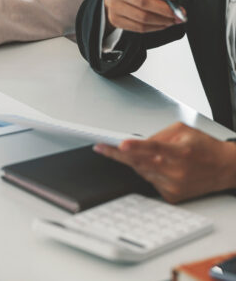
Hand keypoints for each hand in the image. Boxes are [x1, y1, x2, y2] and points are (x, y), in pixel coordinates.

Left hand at [94, 122, 235, 202]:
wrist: (225, 168)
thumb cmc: (205, 148)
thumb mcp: (184, 131)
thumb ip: (159, 135)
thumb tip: (137, 142)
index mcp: (181, 152)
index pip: (153, 148)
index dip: (136, 147)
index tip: (120, 144)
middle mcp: (177, 171)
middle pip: (140, 163)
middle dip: (119, 154)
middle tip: (103, 147)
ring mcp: (174, 186)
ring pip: (141, 172)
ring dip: (136, 163)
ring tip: (145, 154)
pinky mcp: (172, 196)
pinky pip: (150, 182)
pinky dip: (149, 173)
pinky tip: (160, 168)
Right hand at [104, 0, 183, 33]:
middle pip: (142, 1)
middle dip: (165, 9)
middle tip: (179, 12)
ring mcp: (113, 5)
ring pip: (142, 17)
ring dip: (162, 20)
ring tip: (174, 19)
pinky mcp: (115, 19)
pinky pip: (138, 27)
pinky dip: (155, 27)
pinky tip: (164, 23)